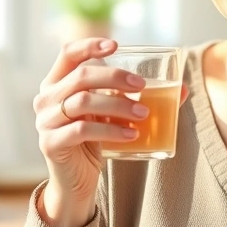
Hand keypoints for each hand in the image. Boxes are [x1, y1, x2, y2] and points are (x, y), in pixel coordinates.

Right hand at [33, 38, 187, 226]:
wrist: (76, 180)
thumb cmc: (95, 140)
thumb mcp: (111, 114)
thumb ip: (134, 98)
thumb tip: (182, 90)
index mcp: (56, 83)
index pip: (67, 53)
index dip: (90, 46)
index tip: (116, 46)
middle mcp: (45, 98)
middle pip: (81, 77)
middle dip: (115, 77)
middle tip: (142, 86)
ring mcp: (44, 121)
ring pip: (83, 102)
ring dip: (118, 105)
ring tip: (143, 114)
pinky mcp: (51, 144)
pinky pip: (82, 131)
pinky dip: (110, 130)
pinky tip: (131, 134)